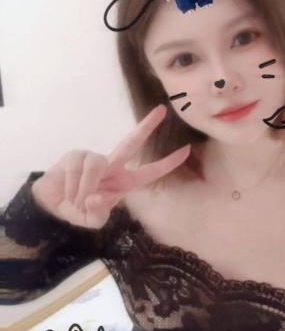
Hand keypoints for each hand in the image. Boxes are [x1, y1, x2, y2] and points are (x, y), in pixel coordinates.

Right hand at [31, 104, 190, 229]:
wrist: (52, 204)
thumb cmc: (79, 209)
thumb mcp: (92, 220)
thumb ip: (98, 213)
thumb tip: (96, 197)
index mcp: (125, 182)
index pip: (150, 172)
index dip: (168, 163)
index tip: (187, 150)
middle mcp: (113, 166)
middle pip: (131, 143)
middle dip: (146, 127)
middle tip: (162, 110)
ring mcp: (93, 158)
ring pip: (95, 167)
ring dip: (84, 190)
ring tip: (77, 201)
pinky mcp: (75, 155)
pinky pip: (78, 171)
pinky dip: (73, 188)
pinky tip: (68, 192)